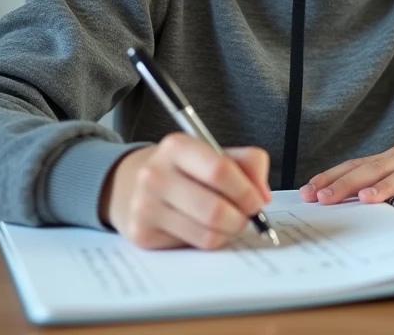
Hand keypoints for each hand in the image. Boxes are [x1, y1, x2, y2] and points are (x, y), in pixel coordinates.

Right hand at [99, 133, 271, 249]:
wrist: (131, 184)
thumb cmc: (184, 169)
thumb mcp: (213, 153)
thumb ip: (248, 164)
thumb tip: (262, 196)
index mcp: (177, 147)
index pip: (220, 170)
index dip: (246, 191)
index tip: (257, 201)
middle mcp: (155, 175)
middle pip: (214, 209)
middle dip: (240, 218)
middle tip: (246, 217)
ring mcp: (144, 206)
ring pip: (206, 234)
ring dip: (227, 232)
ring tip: (226, 222)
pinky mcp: (141, 234)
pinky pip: (192, 246)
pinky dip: (208, 241)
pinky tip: (202, 228)